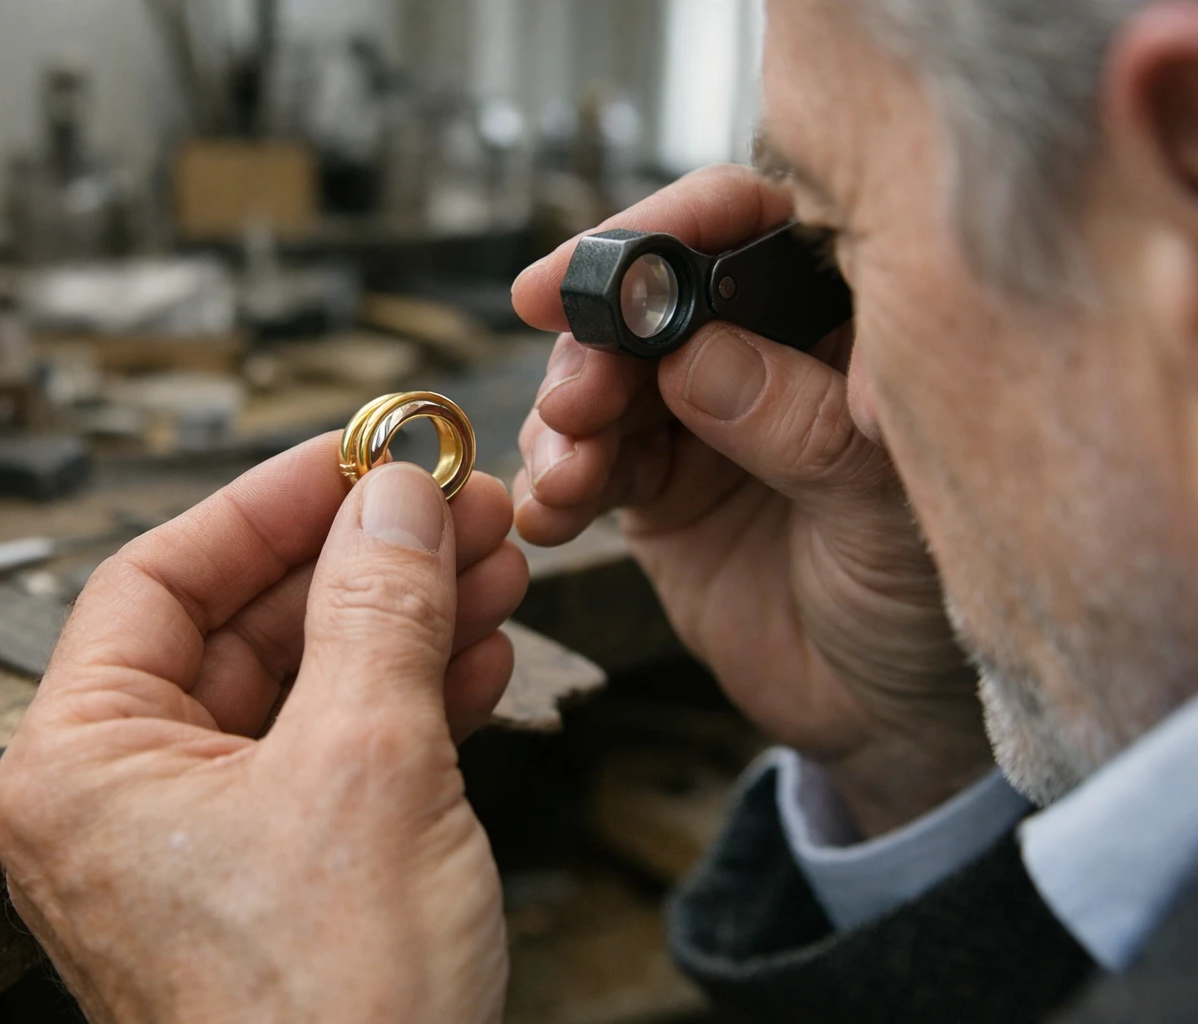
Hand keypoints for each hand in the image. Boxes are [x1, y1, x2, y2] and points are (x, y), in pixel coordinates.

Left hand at [0, 435, 527, 1023]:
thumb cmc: (327, 1020)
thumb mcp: (367, 769)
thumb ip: (380, 609)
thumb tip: (399, 496)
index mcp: (83, 765)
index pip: (163, 575)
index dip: (271, 499)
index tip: (362, 450)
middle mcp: (125, 800)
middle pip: (245, 624)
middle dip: (362, 560)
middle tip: (454, 504)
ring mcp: (204, 842)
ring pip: (305, 685)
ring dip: (402, 622)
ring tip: (492, 566)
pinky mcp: (277, 877)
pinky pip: (335, 753)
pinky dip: (407, 701)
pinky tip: (477, 656)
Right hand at [511, 165, 992, 835]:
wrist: (885, 716)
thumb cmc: (927, 600)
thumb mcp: (888, 509)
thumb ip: (800, 426)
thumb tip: (696, 357)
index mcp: (842, 320)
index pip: (751, 226)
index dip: (664, 230)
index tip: (586, 272)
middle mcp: (763, 351)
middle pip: (652, 301)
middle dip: (596, 343)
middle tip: (579, 401)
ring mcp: (702, 419)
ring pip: (605, 381)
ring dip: (566, 420)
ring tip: (568, 476)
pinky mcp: (656, 489)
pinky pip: (586, 464)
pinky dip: (555, 483)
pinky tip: (551, 515)